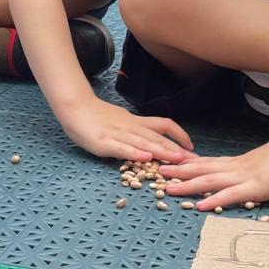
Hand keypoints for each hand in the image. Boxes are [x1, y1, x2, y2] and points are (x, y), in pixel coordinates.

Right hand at [62, 97, 193, 162]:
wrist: (74, 107)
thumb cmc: (95, 116)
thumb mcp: (120, 121)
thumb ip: (135, 130)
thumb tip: (150, 141)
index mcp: (135, 122)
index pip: (163, 124)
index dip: (179, 134)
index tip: (191, 146)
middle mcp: (131, 127)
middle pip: (158, 137)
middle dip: (177, 150)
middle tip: (194, 161)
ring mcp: (118, 134)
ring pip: (145, 142)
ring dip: (163, 152)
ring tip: (179, 160)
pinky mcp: (104, 142)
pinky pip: (123, 148)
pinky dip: (136, 153)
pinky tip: (146, 158)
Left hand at [159, 132, 268, 210]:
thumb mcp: (264, 165)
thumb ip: (250, 172)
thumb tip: (241, 178)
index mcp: (237, 163)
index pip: (206, 163)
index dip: (186, 166)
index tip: (167, 166)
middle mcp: (236, 168)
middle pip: (201, 169)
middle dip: (178, 173)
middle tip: (156, 174)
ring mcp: (245, 177)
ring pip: (210, 181)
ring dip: (188, 185)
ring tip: (168, 189)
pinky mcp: (256, 186)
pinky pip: (232, 194)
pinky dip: (215, 200)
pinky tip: (201, 205)